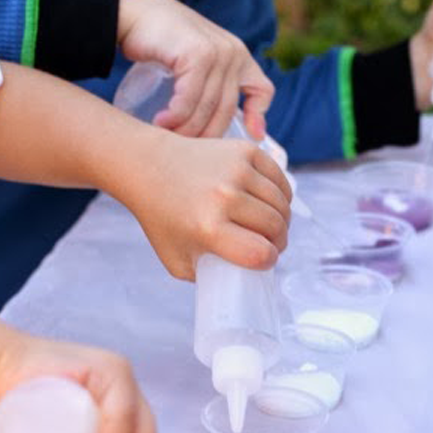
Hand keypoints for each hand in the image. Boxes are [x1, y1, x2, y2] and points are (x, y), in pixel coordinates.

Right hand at [118, 0, 272, 139]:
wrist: (132, 12)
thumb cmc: (160, 42)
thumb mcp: (195, 62)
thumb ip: (211, 83)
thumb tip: (221, 122)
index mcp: (239, 56)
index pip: (262, 89)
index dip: (258, 115)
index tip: (251, 137)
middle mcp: (233, 53)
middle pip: (227, 110)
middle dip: (205, 136)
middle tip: (184, 149)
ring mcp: (218, 52)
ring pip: (207, 108)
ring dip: (186, 129)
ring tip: (167, 137)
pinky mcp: (198, 54)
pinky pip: (190, 99)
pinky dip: (175, 116)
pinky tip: (161, 122)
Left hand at [121, 127, 291, 279]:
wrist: (149, 165)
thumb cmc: (163, 217)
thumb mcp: (176, 259)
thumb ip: (206, 275)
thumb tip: (238, 282)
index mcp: (208, 227)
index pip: (260, 253)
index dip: (268, 261)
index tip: (264, 260)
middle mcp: (224, 196)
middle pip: (276, 227)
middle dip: (279, 241)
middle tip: (270, 244)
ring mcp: (236, 170)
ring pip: (282, 203)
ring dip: (283, 219)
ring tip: (270, 226)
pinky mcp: (244, 150)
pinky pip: (280, 180)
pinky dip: (282, 195)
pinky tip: (270, 203)